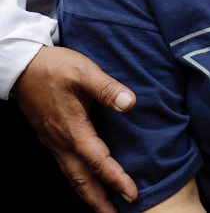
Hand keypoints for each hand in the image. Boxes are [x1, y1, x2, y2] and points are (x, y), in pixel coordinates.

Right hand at [13, 45, 137, 210]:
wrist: (22, 66)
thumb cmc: (55, 67)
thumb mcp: (84, 72)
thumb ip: (108, 89)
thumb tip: (130, 104)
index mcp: (73, 129)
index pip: (99, 161)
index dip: (116, 179)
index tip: (132, 194)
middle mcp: (61, 141)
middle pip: (81, 180)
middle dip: (99, 201)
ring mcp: (53, 142)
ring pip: (72, 176)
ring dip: (88, 194)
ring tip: (104, 209)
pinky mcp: (50, 137)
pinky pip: (65, 166)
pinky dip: (78, 180)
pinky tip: (85, 182)